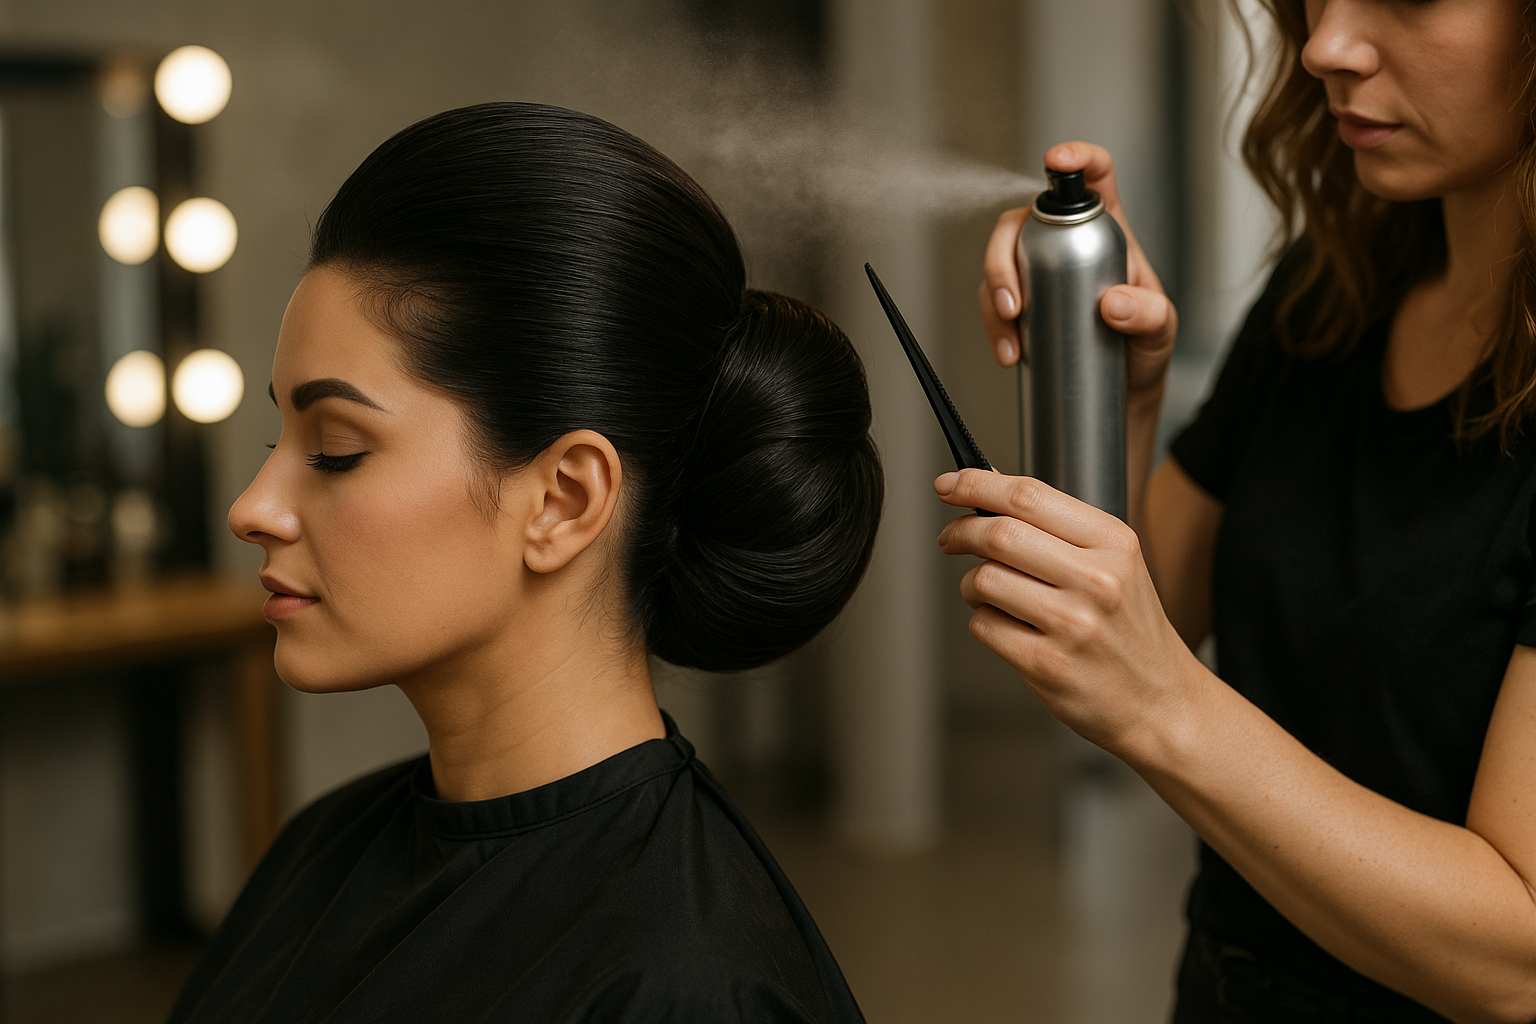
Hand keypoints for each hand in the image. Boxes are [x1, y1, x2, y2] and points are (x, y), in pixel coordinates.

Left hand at [934, 468, 1206, 756]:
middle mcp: (1097, 579)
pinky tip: (1010, 628)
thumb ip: (1057, 528)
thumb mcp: (1115, 564)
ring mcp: (1072, 624)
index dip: (976, 484)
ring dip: (971, 584)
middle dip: (961, 531)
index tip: (950, 484)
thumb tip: (988, 490)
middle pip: (1000, 533)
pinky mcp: (1047, 664)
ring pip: (984, 580)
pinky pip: (984, 625)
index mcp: (1114, 543)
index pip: (1029, 496)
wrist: (1162, 702)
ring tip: (989, 593)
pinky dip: (985, 621)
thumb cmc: (1129, 629)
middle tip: (951, 538)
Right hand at [979, 141, 1177, 399]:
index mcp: (1108, 230)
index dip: (1077, 159)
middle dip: (1003, 256)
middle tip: (1013, 303)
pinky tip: (1009, 353)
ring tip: (1012, 338)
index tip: (1057, 161)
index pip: (1095, 179)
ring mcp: (1039, 273)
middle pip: (1020, 222)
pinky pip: (993, 302)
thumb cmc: (1145, 349)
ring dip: (993, 298)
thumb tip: (1111, 303)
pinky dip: (994, 327)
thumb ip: (1148, 314)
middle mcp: (1068, 244)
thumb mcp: (1161, 331)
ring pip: (999, 263)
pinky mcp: (1022, 305)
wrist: (1123, 390)